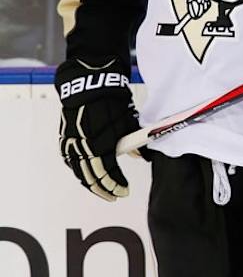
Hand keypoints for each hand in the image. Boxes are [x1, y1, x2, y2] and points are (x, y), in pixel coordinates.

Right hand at [55, 58, 145, 200]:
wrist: (90, 83)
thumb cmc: (112, 101)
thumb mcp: (127, 121)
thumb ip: (133, 142)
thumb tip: (142, 156)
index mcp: (100, 145)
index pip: (108, 174)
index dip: (117, 185)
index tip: (124, 190)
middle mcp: (83, 148)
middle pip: (91, 178)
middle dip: (104, 189)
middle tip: (114, 194)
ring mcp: (71, 144)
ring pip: (79, 172)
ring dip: (90, 183)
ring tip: (101, 188)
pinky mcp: (65, 138)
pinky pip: (71, 161)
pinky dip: (79, 171)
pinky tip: (87, 174)